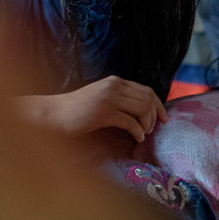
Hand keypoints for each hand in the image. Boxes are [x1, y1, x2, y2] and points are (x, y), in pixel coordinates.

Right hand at [17, 75, 167, 141]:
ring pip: (142, 109)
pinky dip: (138, 131)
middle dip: (155, 116)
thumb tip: (144, 112)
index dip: (159, 104)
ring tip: (144, 133)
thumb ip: (120, 99)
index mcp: (115, 81)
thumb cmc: (77, 110)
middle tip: (154, 129)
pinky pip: (130, 122)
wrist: (53, 113)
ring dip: (147, 124)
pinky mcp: (103, 112)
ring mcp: (108, 98)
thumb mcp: (102, 98)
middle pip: (147, 99)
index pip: (147, 90)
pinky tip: (138, 138)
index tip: (164, 118)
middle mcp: (114, 86)